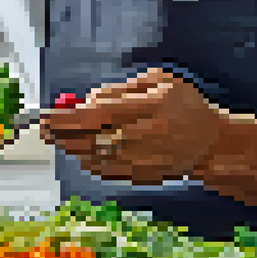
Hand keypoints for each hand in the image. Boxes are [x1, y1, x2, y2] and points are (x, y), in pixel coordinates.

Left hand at [40, 66, 226, 185]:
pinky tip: (81, 152)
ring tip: (58, 138)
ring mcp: (145, 160)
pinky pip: (107, 172)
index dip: (67, 117)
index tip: (46, 115)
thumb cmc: (185, 105)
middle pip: (91, 138)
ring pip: (95, 158)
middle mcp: (146, 135)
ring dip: (71, 148)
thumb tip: (88, 101)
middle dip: (61, 134)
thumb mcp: (161, 80)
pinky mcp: (144, 176)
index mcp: (150, 106)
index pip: (97, 113)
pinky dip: (88, 162)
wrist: (213, 143)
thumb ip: (123, 88)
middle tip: (43, 128)